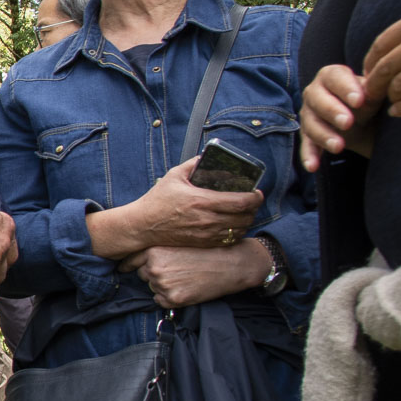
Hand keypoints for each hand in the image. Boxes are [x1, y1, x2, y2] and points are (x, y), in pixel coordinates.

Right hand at [94, 159, 262, 255]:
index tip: (257, 192)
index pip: (241, 202)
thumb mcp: (173, 176)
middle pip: (245, 217)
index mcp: (203, 201)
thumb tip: (205, 157)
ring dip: (247, 221)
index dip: (255, 198)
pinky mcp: (203, 243)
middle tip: (253, 201)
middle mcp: (207, 219)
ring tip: (244, 213)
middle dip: (254, 209)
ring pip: (239, 230)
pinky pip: (229, 240)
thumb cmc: (157, 201)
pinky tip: (233, 225)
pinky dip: (236, 232)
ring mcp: (206, 234)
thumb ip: (192, 164)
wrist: (143, 226)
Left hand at [121, 241, 270, 308]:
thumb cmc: (208, 250)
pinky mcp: (173, 300)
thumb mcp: (179, 242)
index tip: (124, 268)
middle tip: (175, 270)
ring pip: (153, 288)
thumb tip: (137, 259)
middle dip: (153, 274)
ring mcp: (163, 285)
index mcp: (154, 250)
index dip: (128, 265)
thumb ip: (158, 249)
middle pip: (143, 275)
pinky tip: (186, 288)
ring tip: (185, 277)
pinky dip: (170, 298)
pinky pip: (161, 301)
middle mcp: (154, 268)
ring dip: (163, 286)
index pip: (130, 261)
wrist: (233, 264)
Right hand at [299, 64, 379, 171]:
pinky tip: (312, 166)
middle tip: (347, 122)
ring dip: (324, 136)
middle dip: (332, 111)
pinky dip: (309, 156)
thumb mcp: (375, 91)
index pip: (336, 78)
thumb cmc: (370, 99)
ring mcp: (309, 114)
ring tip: (338, 147)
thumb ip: (374, 88)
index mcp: (332, 76)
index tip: (359, 100)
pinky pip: (307, 145)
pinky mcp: (308, 134)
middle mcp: (315, 92)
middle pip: (318, 100)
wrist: (366, 118)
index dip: (346, 88)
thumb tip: (374, 90)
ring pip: (311, 124)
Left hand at [364, 4, 400, 117]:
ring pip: (397, 87)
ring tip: (394, 102)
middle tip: (372, 97)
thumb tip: (375, 61)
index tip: (367, 77)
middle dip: (374, 87)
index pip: (379, 46)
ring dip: (392, 99)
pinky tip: (400, 112)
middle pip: (383, 69)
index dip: (368, 66)